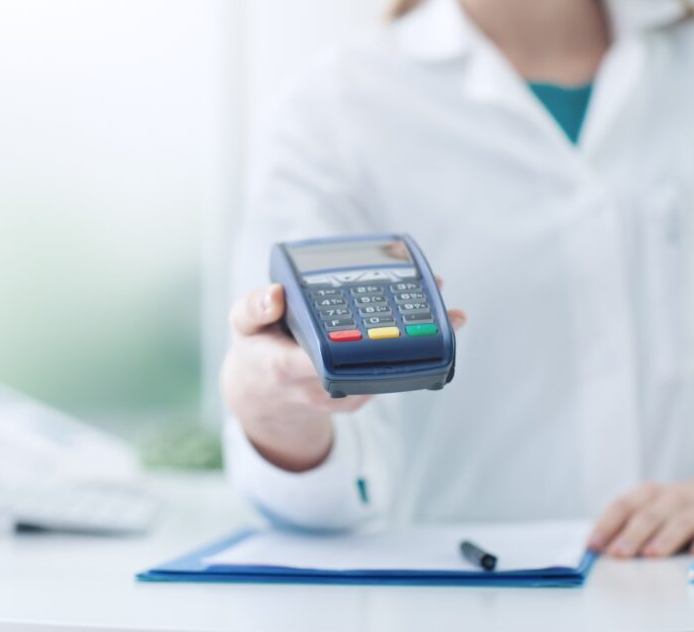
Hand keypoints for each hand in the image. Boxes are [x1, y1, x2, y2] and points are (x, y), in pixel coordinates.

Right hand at [220, 278, 465, 472]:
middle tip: (448, 314)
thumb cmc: (256, 350)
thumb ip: (254, 308)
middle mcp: (321, 388)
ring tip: (452, 316)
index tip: (391, 324)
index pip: (325, 358)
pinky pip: (387, 373)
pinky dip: (407, 350)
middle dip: (411, 340)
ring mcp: (344, 397)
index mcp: (289, 367)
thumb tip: (276, 294)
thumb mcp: (241, 326)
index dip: (360, 342)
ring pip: (387, 372)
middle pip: (372, 366)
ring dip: (419, 345)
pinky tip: (429, 325)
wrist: (263, 396)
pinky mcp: (359, 397)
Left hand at [588, 464, 693, 557]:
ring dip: (664, 539)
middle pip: (648, 516)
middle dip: (631, 535)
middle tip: (617, 554)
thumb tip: (600, 548)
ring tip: (651, 554)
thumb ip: (631, 522)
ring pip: (678, 523)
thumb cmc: (682, 506)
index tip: (592, 544)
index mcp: (649, 493)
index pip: (622, 506)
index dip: (606, 525)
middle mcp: (671, 498)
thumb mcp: (656, 505)